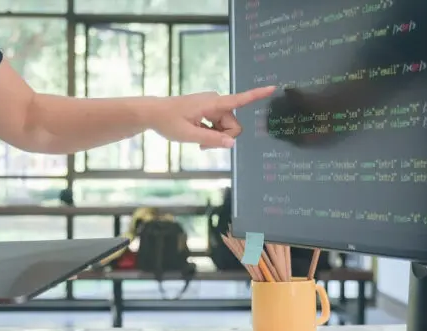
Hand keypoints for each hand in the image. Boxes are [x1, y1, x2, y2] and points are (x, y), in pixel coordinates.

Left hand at [150, 86, 276, 149]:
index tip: (273, 87)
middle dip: (223, 138)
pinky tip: (199, 138)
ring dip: (216, 137)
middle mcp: (216, 102)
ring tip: (198, 143)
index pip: (239, 99)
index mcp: (212, 103)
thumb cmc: (168, 122)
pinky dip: (212, 134)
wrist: (153, 113)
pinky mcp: (209, 110)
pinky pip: (219, 125)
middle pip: (233, 125)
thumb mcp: (188, 135)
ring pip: (226, 128)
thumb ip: (211, 140)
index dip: (257, 94)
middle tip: (203, 146)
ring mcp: (213, 106)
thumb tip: (232, 144)